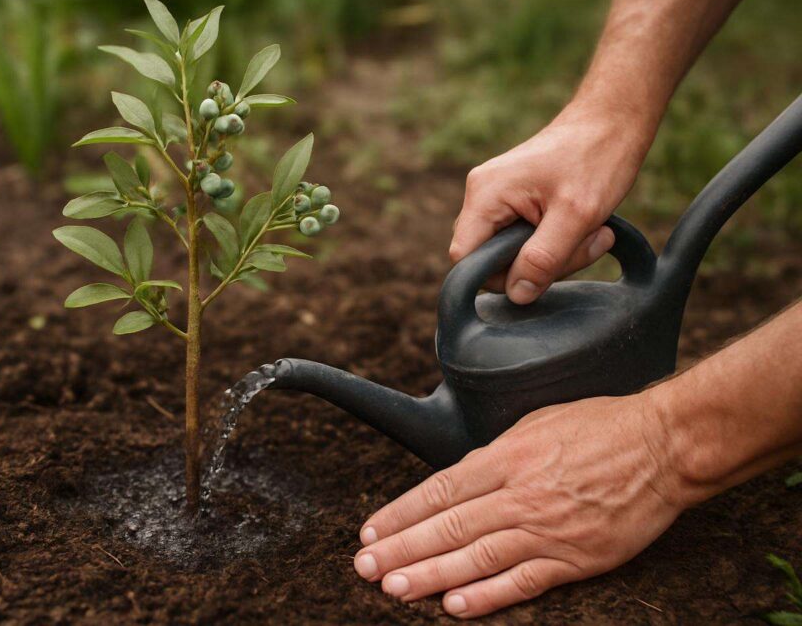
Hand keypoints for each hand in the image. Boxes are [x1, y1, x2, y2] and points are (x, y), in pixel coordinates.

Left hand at [352, 389, 689, 618]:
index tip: (370, 532)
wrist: (664, 446)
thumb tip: (459, 479)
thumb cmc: (600, 427)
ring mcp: (547, 530)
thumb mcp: (535, 423)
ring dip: (431, 576)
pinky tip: (455, 607)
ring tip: (395, 589)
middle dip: (400, 549)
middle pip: (448, 527)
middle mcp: (519, 495)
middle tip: (366, 568)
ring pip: (476, 557)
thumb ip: (494, 455)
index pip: (438, 491)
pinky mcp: (576, 559)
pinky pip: (523, 582)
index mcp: (506, 457)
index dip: (399, 514)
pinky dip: (487, 596)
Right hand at [450, 105, 649, 303]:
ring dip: (554, 255)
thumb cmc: (596, 157)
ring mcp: (498, 197)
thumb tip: (516, 295)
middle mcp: (482, 195)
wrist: (613, 120)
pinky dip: (555, 242)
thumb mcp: (576, 215)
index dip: (498, 277)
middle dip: (537, 265)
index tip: (540, 271)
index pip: (465, 259)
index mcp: (485, 195)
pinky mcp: (516, 201)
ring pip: (512, 252)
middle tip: (582, 246)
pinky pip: (524, 238)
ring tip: (592, 233)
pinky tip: (582, 228)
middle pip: (490, 259)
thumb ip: (543, 258)